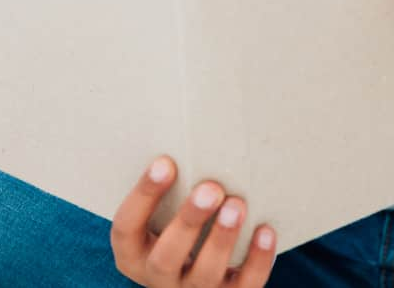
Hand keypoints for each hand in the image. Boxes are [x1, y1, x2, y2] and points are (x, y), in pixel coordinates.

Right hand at [110, 155, 276, 285]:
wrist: (199, 273)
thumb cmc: (181, 223)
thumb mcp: (163, 212)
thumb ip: (172, 187)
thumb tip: (198, 122)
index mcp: (133, 252)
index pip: (127, 228)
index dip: (143, 196)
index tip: (165, 161)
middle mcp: (158, 277)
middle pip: (166, 257)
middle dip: (189, 221)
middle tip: (210, 187)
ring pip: (204, 275)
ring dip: (222, 238)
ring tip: (237, 203)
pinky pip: (244, 286)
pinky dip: (257, 260)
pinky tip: (266, 230)